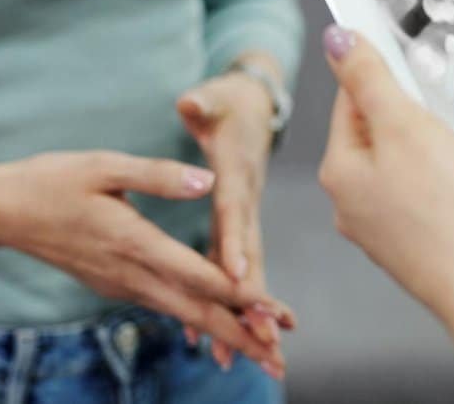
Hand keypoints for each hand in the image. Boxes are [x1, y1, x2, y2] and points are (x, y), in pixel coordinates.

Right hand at [0, 152, 290, 364]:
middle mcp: (130, 273)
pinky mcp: (115, 284)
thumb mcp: (104, 164)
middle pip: (196, 312)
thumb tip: (206, 181)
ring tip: (261, 354)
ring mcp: (121, 284)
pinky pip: (165, 307)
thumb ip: (159, 174)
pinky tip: (217, 329)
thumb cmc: (51, 181)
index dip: (239, 293)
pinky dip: (197, 322)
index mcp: (133, 242)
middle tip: (279, 360)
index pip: (196, 275)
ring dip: (224, 335)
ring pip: (182, 315)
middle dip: (241, 336)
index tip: (272, 311)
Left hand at [176, 56, 292, 377]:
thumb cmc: (231, 102)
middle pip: (250, 254)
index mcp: (239, 172)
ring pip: (245, 271)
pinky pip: (231, 270)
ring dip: (245, 313)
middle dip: (254, 297)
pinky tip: (217, 337)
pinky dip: (227, 303)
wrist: (256, 105)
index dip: (236, 243)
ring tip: (244, 357)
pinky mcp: (238, 227)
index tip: (235, 276)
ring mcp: (245, 218)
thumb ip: (204, 102)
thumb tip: (192, 102)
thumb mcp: (217, 96)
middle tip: (261, 336)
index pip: (236, 211)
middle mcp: (247, 201)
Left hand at [317, 27, 453, 403]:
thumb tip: (337, 40)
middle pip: (377, 134)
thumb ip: (369, 79)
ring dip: (431, 154)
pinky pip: (423, 196)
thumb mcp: (406, 125)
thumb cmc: (448, 212)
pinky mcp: (415, 244)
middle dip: (413, 121)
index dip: (384, 79)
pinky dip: (444, 186)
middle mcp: (350, 203)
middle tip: (442, 128)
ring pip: (403, 165)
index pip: (349, 100)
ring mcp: (382, 228)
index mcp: (338, 171)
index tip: (412, 73)